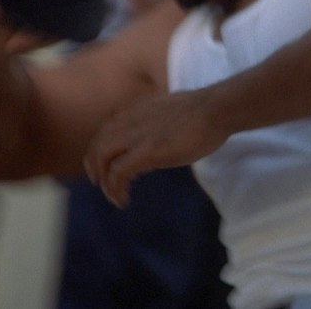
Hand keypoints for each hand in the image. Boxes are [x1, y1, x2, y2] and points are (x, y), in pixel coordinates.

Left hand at [84, 88, 229, 207]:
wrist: (215, 110)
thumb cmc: (205, 110)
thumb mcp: (172, 111)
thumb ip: (160, 121)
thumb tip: (162, 135)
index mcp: (137, 110)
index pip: (107, 129)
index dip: (103, 148)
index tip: (109, 162)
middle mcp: (129, 121)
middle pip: (98, 145)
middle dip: (95, 166)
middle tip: (101, 182)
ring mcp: (136, 137)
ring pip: (102, 159)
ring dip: (104, 180)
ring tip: (112, 195)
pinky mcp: (145, 153)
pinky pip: (118, 174)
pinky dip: (115, 189)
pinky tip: (123, 200)